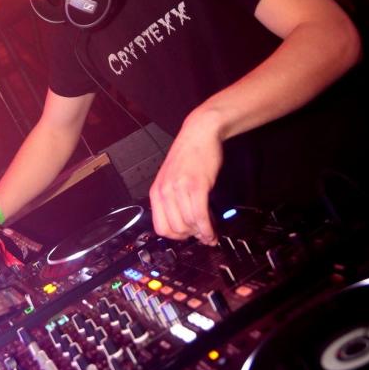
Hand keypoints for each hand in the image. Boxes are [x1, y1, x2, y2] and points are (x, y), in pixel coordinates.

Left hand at [149, 111, 222, 245]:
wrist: (199, 133)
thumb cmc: (188, 155)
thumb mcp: (171, 178)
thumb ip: (172, 199)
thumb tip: (183, 223)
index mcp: (156, 191)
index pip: (160, 227)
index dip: (176, 237)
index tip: (187, 236)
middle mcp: (165, 191)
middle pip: (176, 229)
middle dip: (191, 236)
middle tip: (201, 234)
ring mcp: (180, 189)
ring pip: (189, 225)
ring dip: (202, 234)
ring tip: (209, 233)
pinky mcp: (196, 186)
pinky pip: (200, 215)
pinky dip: (207, 228)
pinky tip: (212, 231)